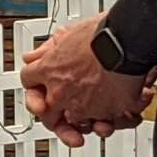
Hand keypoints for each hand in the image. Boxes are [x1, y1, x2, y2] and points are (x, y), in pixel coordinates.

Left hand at [19, 13, 149, 147]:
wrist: (127, 43)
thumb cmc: (102, 33)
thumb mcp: (68, 34)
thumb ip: (51, 48)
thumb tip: (36, 54)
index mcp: (48, 70)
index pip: (29, 80)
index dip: (36, 82)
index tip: (40, 84)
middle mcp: (59, 91)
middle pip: (45, 111)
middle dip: (51, 112)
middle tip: (58, 110)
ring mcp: (80, 105)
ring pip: (71, 120)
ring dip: (79, 118)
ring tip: (90, 113)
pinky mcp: (102, 113)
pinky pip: (98, 123)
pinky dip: (104, 119)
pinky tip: (109, 113)